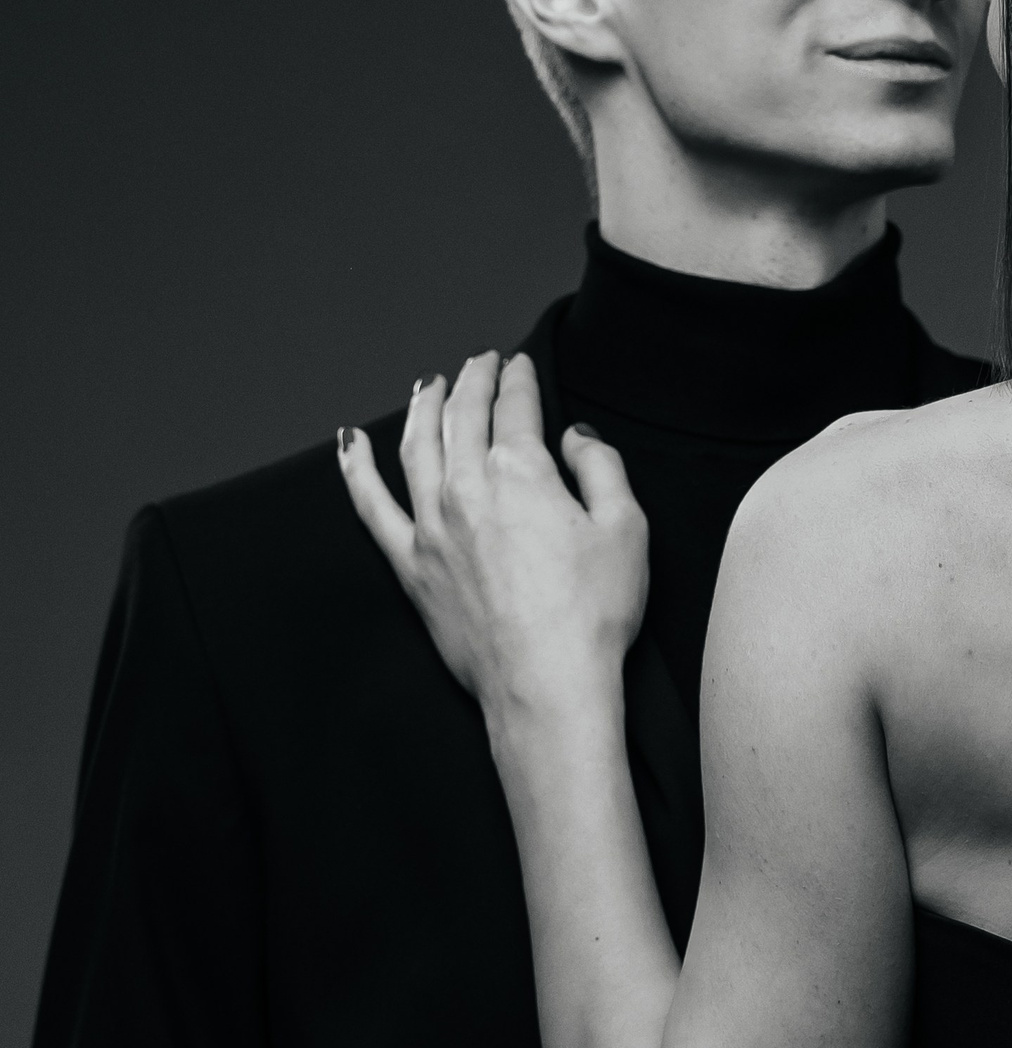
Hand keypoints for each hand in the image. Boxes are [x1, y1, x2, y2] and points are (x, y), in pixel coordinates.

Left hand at [338, 356, 647, 725]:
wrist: (546, 685)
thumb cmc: (593, 614)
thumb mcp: (626, 527)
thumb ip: (601, 466)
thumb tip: (574, 436)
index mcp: (520, 471)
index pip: (516, 407)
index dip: (520, 379)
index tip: (521, 364)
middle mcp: (466, 488)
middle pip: (462, 415)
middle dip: (473, 380)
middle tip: (481, 362)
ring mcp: (430, 526)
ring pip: (416, 445)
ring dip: (422, 406)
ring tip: (429, 384)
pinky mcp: (410, 566)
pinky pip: (370, 506)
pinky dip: (356, 469)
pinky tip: (349, 443)